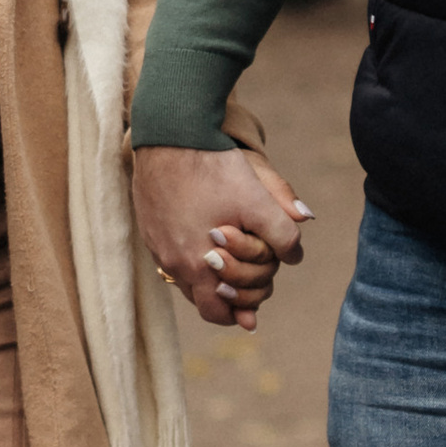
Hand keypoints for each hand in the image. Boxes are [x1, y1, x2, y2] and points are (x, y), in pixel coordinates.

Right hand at [131, 144, 309, 332]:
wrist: (170, 133)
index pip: (217, 312)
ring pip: (185, 276)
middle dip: (228, 292)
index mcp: (196, 265)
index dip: (241, 310)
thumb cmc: (214, 168)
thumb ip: (282, 234)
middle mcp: (170, 261)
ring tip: (231, 255)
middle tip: (249, 276)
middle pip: (201, 298)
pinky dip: (191, 252)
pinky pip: (171, 252)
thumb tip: (296, 256)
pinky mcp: (149, 224)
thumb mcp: (257, 200)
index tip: (257, 297)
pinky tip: (206, 232)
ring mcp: (156, 243)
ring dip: (209, 272)